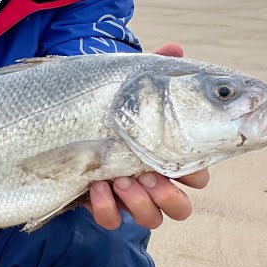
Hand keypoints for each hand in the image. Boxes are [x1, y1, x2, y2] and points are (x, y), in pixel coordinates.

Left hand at [86, 41, 210, 229]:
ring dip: (141, 204)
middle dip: (169, 196)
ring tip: (123, 180)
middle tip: (150, 176)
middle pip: (181, 207)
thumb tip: (175, 48)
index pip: (198, 175)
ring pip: (152, 219)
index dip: (196, 174)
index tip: (182, 161)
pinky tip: (97, 187)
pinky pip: (112, 219)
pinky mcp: (102, 204)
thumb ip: (157, 68)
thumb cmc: (113, 106)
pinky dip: (106, 208)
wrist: (68, 121)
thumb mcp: (132, 86)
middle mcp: (153, 181)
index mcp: (168, 156)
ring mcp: (129, 196)